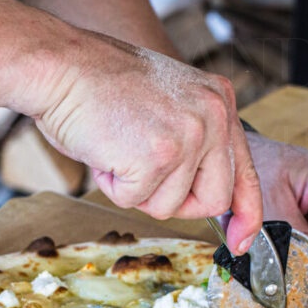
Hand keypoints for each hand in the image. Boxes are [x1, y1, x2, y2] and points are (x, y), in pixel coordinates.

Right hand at [30, 32, 262, 252]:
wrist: (61, 66)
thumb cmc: (100, 86)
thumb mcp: (168, 103)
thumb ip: (195, 141)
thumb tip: (205, 194)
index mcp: (219, 100)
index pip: (245, 172)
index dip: (246, 214)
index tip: (240, 241)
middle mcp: (213, 115)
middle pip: (214, 199)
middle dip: (177, 202)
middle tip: (145, 176)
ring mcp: (188, 136)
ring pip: (170, 205)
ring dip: (137, 190)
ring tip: (118, 148)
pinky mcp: (157, 156)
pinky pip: (136, 200)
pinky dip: (113, 185)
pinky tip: (105, 150)